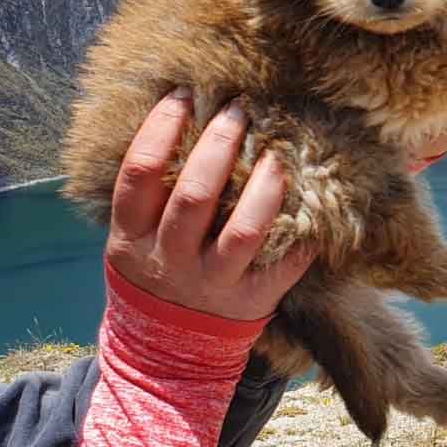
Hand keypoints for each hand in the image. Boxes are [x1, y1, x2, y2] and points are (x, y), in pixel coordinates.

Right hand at [106, 88, 314, 321]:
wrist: (166, 351)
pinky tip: (316, 203)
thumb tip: (181, 118)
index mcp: (130, 239)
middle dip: (218, 146)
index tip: (182, 94)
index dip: (159, 131)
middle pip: (194, 196)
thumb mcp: (133, 240)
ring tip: (278, 153)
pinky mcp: (251, 302)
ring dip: (265, 186)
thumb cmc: (155, 271)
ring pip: (245, 231)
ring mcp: (212, 284)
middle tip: (240, 108)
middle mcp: (169, 261)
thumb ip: (150, 195)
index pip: (138, 176)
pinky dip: (302, 234)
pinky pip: (284, 263)